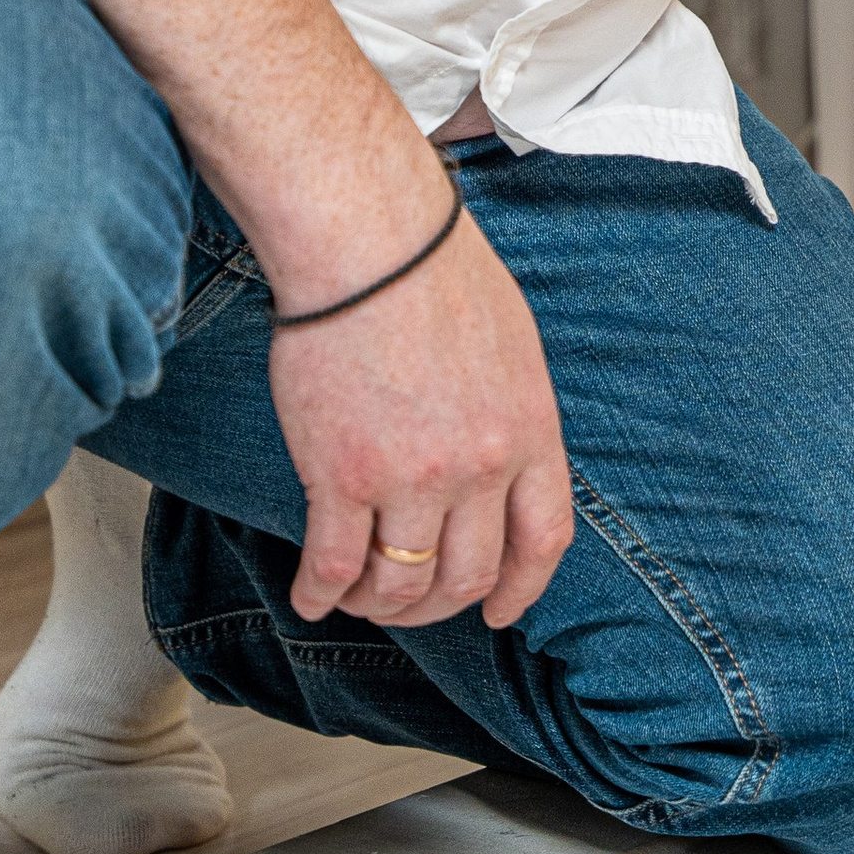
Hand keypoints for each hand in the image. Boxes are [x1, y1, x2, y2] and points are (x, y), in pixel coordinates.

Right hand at [269, 203, 576, 634]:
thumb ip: (513, 414)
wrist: (370, 243)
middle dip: (438, 604)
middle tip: (410, 602)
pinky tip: (310, 596)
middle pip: (467, 576)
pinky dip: (320, 595)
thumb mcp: (512, 345)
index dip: (521, 589)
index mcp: (530, 431)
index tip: (500, 610)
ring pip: (401, 584)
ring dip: (378, 604)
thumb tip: (503, 464)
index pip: (543, 540)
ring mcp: (411, 479)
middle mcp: (479, 467)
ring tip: (356, 596)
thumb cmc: (436, 271)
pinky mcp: (342, 477)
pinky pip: (333, 566)